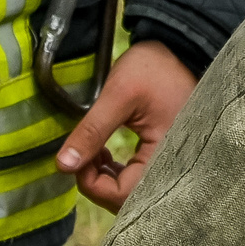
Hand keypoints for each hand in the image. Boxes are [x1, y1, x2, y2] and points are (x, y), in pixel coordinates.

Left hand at [53, 40, 195, 211]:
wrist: (181, 47)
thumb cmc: (155, 67)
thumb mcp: (119, 95)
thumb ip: (92, 131)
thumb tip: (63, 165)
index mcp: (166, 156)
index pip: (122, 195)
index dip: (91, 184)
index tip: (77, 158)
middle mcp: (173, 165)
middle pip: (127, 199)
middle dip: (97, 183)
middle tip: (83, 156)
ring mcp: (170, 160)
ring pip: (131, 190)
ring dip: (105, 179)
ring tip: (93, 153)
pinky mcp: (166, 153)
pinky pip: (139, 177)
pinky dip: (118, 172)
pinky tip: (106, 154)